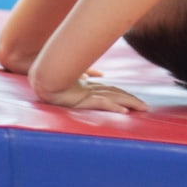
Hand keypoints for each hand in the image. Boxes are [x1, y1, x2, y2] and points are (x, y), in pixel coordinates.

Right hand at [34, 77, 148, 112]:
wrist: (41, 81)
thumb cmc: (53, 78)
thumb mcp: (71, 78)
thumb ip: (85, 74)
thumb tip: (98, 74)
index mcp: (88, 86)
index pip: (111, 90)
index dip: (124, 95)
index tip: (135, 101)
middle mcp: (91, 89)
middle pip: (117, 93)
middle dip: (132, 100)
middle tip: (146, 107)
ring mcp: (87, 94)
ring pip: (114, 97)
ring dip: (129, 103)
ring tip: (142, 108)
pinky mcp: (82, 99)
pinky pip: (101, 103)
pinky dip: (113, 107)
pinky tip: (124, 112)